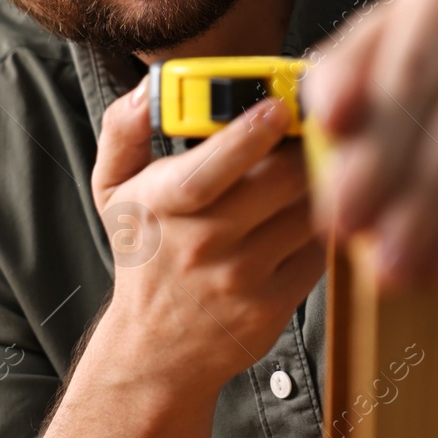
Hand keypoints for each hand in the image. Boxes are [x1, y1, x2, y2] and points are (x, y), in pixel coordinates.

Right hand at [90, 80, 324, 392]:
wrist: (155, 349)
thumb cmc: (144, 256)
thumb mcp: (113, 191)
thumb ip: (124, 130)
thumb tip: (151, 88)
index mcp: (161, 205)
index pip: (210, 169)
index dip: (249, 134)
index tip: (278, 106)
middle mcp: (202, 244)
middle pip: (279, 181)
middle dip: (306, 145)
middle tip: (317, 124)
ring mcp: (241, 278)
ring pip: (307, 211)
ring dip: (321, 181)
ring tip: (319, 164)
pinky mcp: (274, 304)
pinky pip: (318, 250)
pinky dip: (324, 223)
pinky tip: (314, 210)